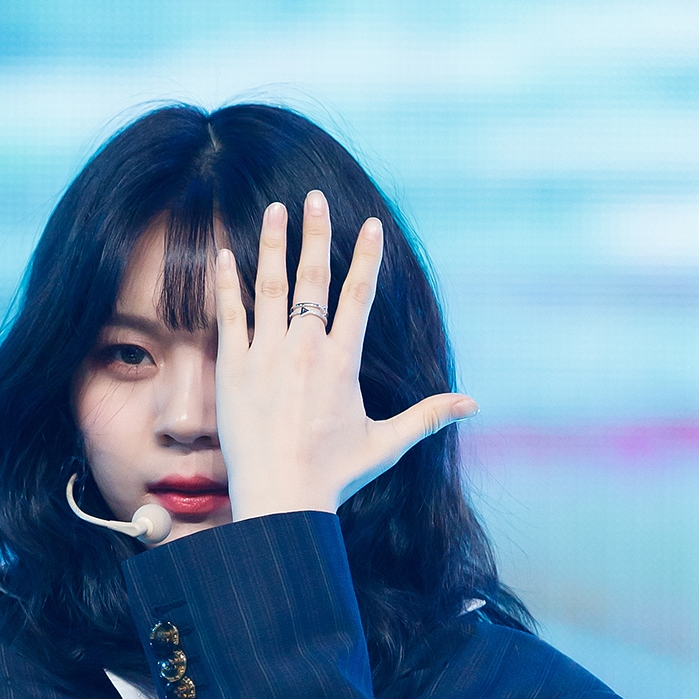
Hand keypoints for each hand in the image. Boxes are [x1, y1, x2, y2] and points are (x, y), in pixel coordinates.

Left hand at [212, 191, 475, 522]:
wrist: (281, 500)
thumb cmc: (333, 477)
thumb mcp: (385, 445)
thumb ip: (427, 417)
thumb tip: (473, 405)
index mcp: (342, 362)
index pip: (358, 296)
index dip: (365, 257)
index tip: (370, 226)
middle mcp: (305, 350)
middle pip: (312, 279)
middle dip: (315, 234)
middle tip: (314, 198)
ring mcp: (267, 356)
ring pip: (270, 286)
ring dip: (274, 244)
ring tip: (276, 211)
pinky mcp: (234, 370)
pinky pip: (231, 316)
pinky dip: (228, 283)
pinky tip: (225, 255)